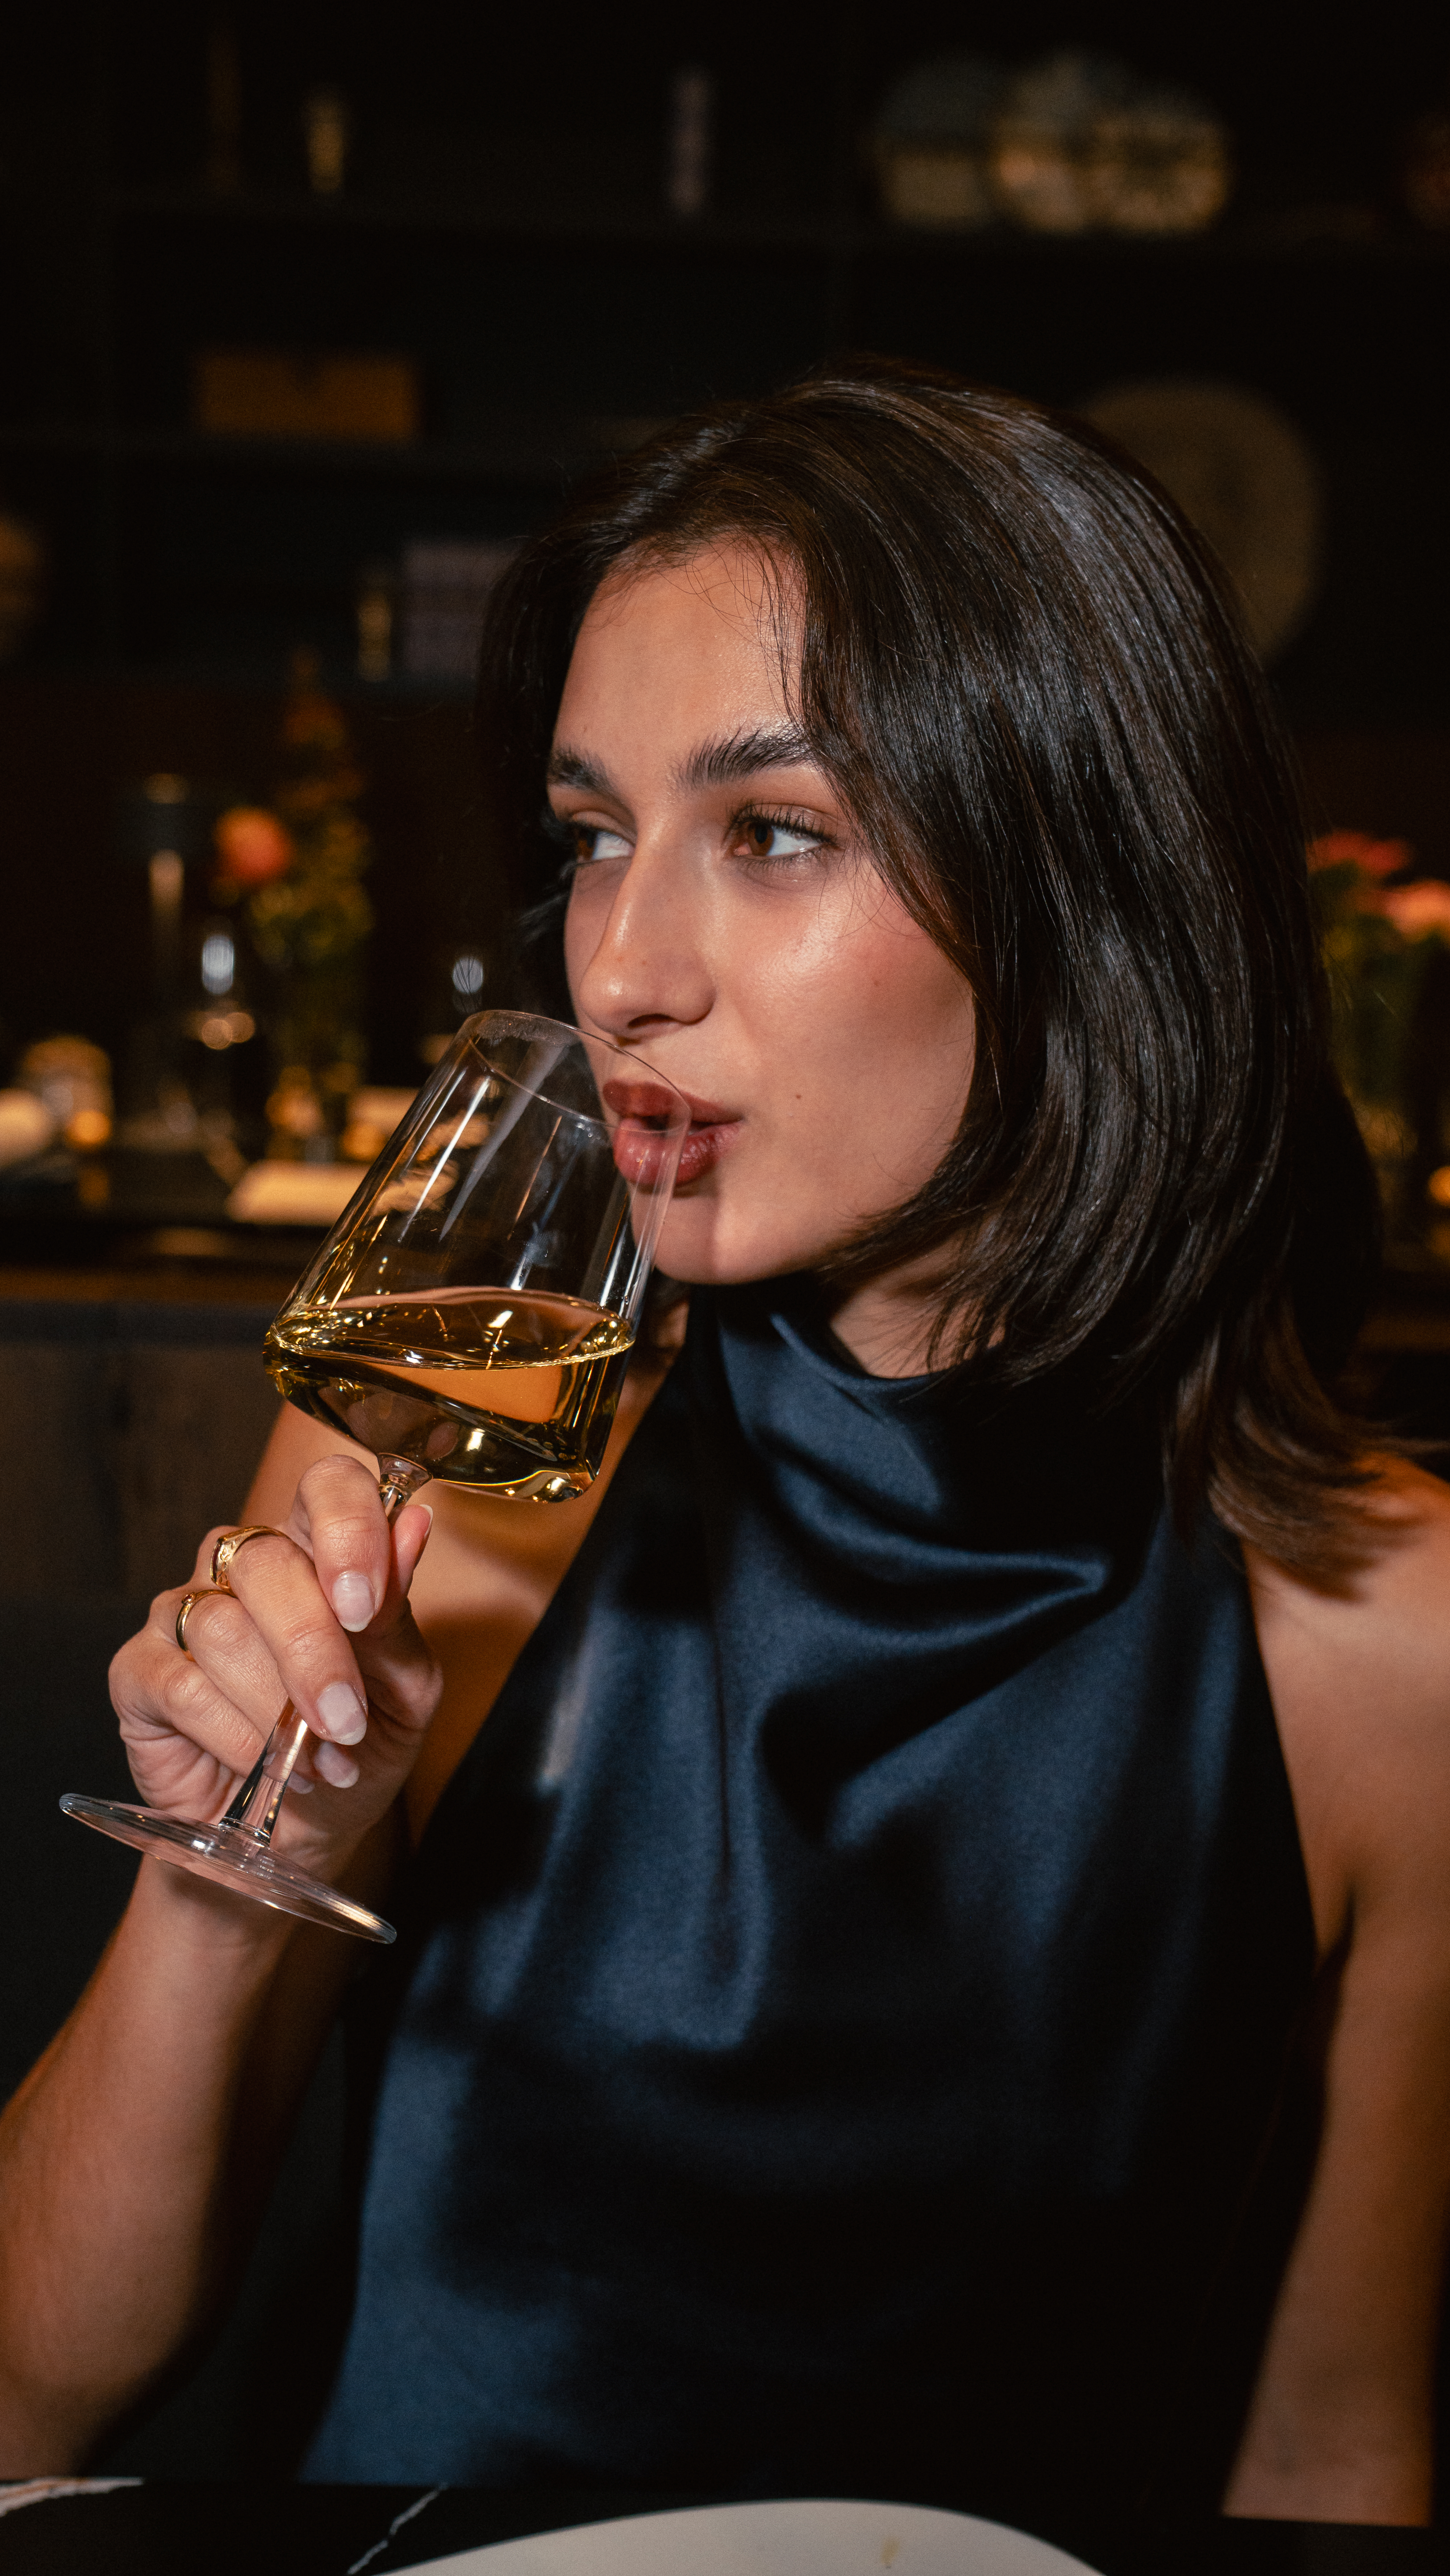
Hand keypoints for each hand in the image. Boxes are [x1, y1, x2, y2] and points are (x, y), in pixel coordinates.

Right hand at [108, 1455, 441, 1887]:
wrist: (301, 1833)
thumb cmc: (357, 1747)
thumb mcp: (403, 1690)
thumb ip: (398, 1614)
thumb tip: (413, 1523)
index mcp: (318, 1551)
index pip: (327, 1487)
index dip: (347, 1529)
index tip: (364, 1603)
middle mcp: (245, 1566)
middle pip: (269, 1565)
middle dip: (315, 1652)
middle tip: (346, 1720)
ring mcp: (184, 1612)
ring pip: (223, 1629)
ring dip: (278, 1709)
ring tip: (318, 1761)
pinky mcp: (138, 1670)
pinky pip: (182, 1685)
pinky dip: (234, 1736)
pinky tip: (264, 1767)